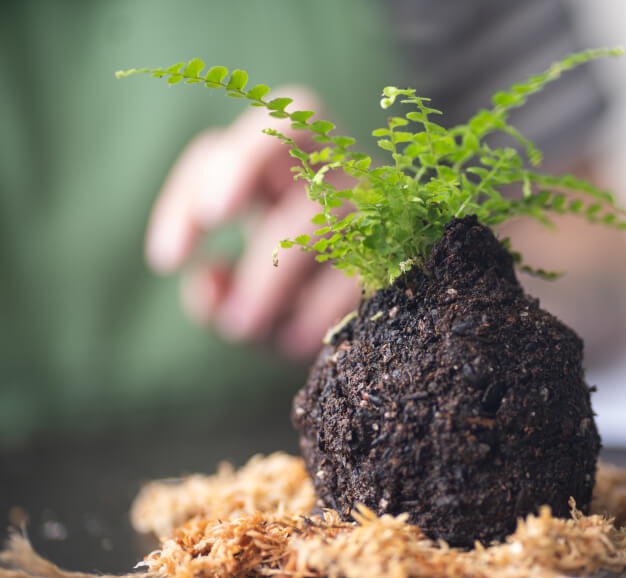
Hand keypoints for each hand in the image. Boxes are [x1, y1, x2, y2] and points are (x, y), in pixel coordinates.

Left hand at [145, 87, 360, 358]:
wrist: (380, 331)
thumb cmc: (300, 306)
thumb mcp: (247, 300)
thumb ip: (217, 294)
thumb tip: (210, 281)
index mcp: (289, 175)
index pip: (233, 146)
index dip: (192, 188)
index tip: (166, 260)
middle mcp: (337, 175)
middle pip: (295, 129)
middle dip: (238, 173)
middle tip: (191, 253)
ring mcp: (376, 208)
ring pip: (322, 211)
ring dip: (271, 274)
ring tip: (241, 326)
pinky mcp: (401, 254)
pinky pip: (357, 270)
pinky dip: (318, 308)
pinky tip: (293, 342)